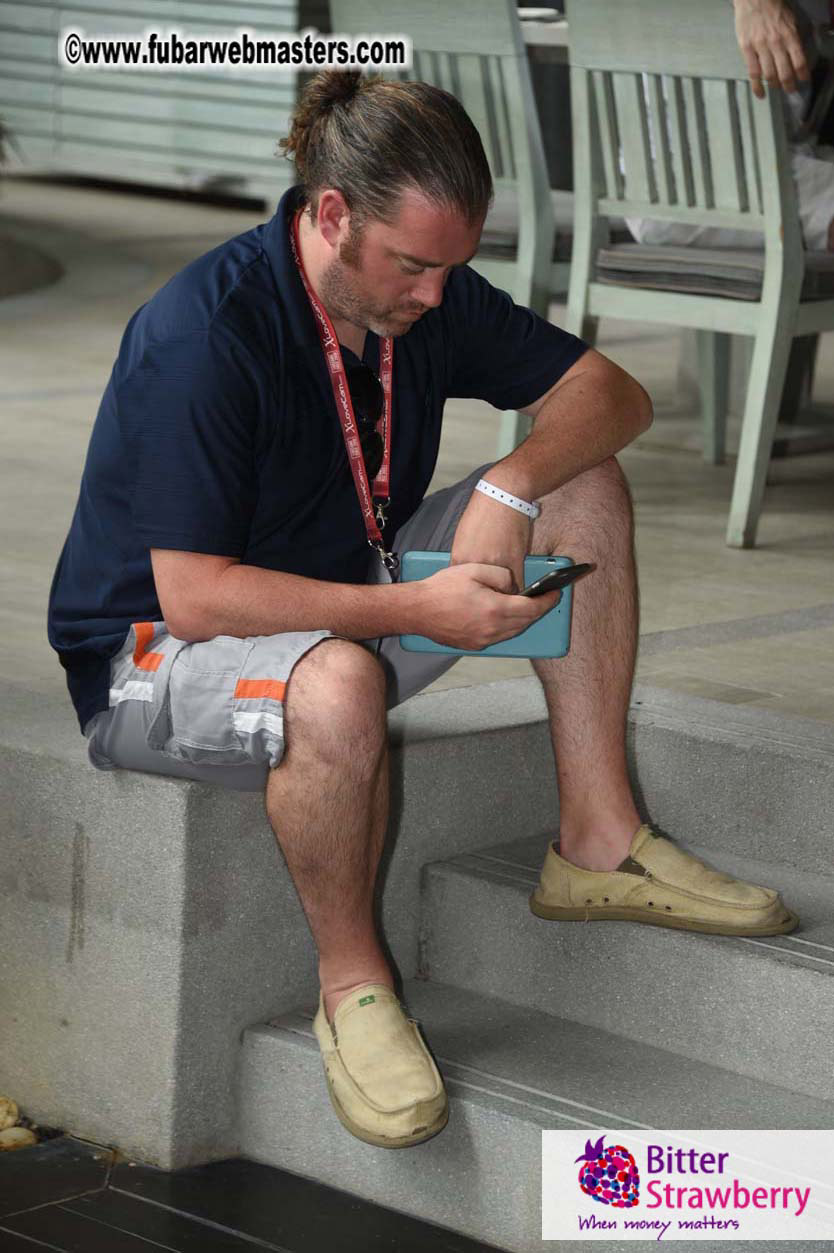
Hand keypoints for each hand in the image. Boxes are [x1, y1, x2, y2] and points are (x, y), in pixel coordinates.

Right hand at [412, 562, 560, 650]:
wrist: (417, 610)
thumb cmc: (442, 589)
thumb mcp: (475, 570)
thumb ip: (502, 576)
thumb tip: (514, 587)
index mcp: (495, 610)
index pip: (532, 608)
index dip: (548, 601)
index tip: (556, 593)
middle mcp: (492, 630)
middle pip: (525, 622)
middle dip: (538, 610)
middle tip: (545, 598)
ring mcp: (483, 641)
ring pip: (513, 631)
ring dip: (523, 619)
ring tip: (527, 606)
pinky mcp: (474, 645)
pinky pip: (499, 637)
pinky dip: (507, 626)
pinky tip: (505, 615)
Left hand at [449, 486, 531, 592]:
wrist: (503, 495)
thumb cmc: (483, 512)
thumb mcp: (463, 536)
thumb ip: (464, 558)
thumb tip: (464, 575)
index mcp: (460, 558)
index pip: (462, 587)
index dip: (469, 594)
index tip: (473, 598)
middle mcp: (476, 565)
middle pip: (480, 593)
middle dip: (485, 597)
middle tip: (489, 599)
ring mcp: (495, 566)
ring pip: (499, 593)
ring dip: (503, 594)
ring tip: (504, 591)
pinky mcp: (515, 563)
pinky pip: (516, 585)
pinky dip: (516, 587)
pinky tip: (517, 584)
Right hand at [734, 0, 809, 97]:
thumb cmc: (773, 8)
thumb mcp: (790, 20)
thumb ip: (792, 38)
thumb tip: (795, 56)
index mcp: (789, 35)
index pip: (799, 60)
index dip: (802, 73)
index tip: (803, 80)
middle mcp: (776, 43)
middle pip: (784, 71)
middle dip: (789, 85)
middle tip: (791, 91)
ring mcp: (760, 47)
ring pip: (769, 74)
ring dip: (775, 86)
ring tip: (777, 89)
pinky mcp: (747, 49)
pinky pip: (753, 72)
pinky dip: (757, 86)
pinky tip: (760, 94)